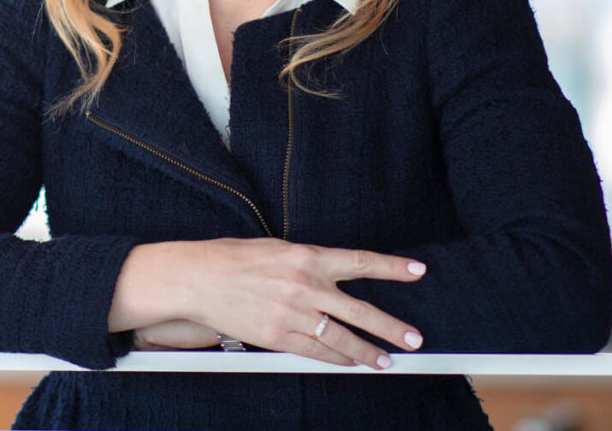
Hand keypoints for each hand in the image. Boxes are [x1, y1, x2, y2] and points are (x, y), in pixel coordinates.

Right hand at [109, 238, 425, 368]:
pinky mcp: (277, 337)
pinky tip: (347, 363)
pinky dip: (334, 359)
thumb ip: (304, 262)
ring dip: (367, 352)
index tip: (416, 271)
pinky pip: (314, 352)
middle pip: (360, 311)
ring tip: (384, 360)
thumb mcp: (274, 248)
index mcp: (306, 257)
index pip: (360, 262)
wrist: (195, 279)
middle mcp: (305, 286)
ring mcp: (292, 314)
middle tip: (413, 339)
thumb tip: (328, 273)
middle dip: (391, 327)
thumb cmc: (229, 258)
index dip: (392, 268)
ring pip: (341, 339)